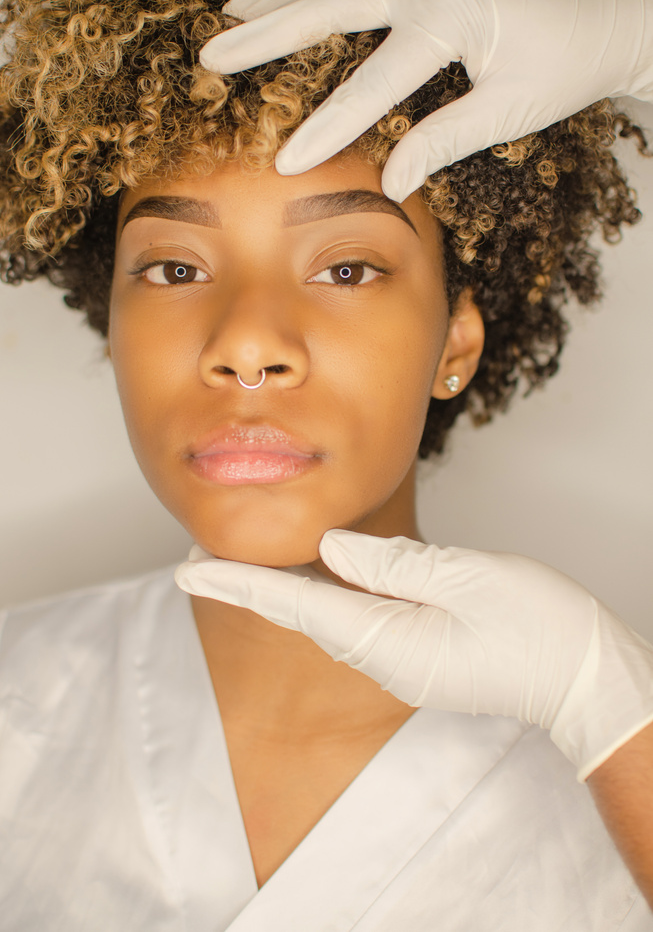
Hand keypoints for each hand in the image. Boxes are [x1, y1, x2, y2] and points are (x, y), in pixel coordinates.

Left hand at [175, 530, 652, 780]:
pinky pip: (358, 615)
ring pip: (326, 612)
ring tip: (239, 559)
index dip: (238, 582)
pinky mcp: (418, 649)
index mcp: (388, 639)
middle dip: (248, 581)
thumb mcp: (467, 581)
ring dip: (280, 584)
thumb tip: (332, 551)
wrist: (585, 679)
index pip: (295, 603)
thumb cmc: (539, 630)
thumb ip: (394, 566)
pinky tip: (313, 574)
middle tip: (197, 554)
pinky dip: (322, 591)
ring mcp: (401, 655)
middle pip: (301, 610)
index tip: (187, 568)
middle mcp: (384, 654)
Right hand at [199, 0, 652, 200]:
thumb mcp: (507, 111)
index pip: (371, 83)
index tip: (283, 162)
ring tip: (231, 19)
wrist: (605, 15)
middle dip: (267, 38)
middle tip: (214, 57)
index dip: (325, 126)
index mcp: (452, 18)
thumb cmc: (563, 65)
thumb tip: (391, 178)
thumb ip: (445, 139)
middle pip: (330, 8)